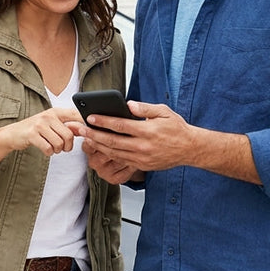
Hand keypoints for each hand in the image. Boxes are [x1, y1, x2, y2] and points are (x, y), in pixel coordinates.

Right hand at [0, 106, 81, 156]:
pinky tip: (45, 149)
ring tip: (52, 148)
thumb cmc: (35, 130)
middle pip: (69, 135)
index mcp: (55, 112)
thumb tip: (85, 128)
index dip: (84, 123)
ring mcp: (39, 124)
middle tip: (63, 148)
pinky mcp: (32, 134)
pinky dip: (49, 153)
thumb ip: (68, 126)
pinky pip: (48, 148)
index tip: (87, 133)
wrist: (13, 134)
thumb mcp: (52, 124)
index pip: (75, 114)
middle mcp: (48, 116)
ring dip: (58, 150)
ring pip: (59, 143)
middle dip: (68, 146)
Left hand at [72, 100, 196, 174]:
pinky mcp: (141, 165)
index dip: (103, 121)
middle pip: (112, 141)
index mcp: (147, 131)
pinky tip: (99, 147)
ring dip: (97, 145)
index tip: (90, 116)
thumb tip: (128, 105)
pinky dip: (107, 154)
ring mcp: (141, 158)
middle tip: (79, 129)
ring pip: (113, 152)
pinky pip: (120, 160)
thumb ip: (145, 108)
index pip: (120, 125)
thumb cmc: (176, 128)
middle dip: (93, 134)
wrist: (189, 149)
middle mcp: (142, 146)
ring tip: (85, 138)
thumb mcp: (164, 112)